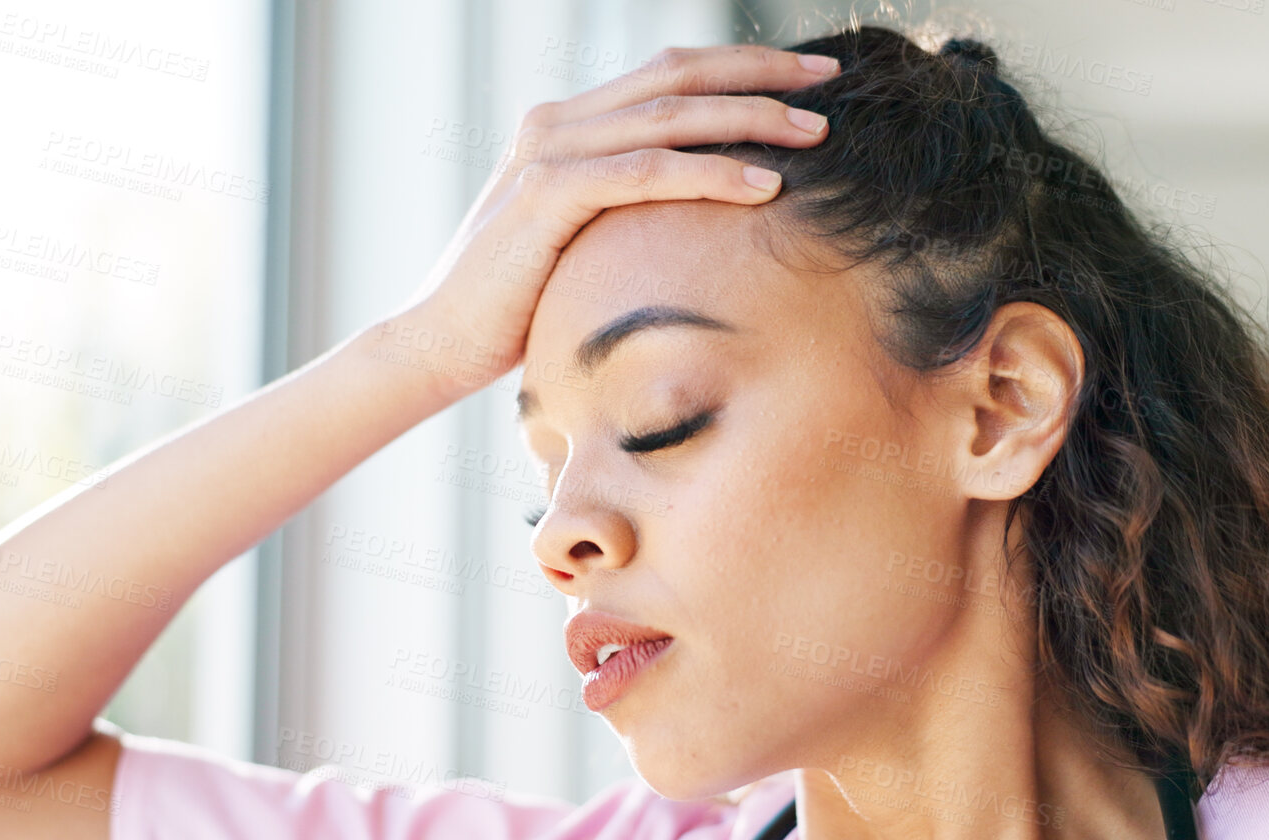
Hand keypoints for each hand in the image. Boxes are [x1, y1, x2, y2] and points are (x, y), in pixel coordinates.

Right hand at [385, 44, 839, 400]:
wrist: (438, 342)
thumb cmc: (515, 306)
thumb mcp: (581, 241)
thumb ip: (626, 210)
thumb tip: (702, 216)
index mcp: (567, 125)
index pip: (668, 74)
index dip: (740, 68)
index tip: (807, 77)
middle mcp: (556, 123)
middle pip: (677, 75)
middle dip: (760, 73)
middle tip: (830, 79)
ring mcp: (548, 153)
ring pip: (669, 116)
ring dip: (749, 118)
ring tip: (814, 131)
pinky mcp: (545, 196)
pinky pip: (646, 172)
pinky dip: (709, 173)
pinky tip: (762, 184)